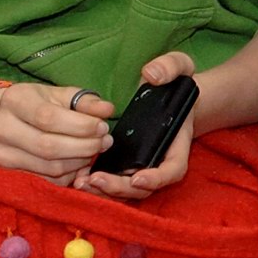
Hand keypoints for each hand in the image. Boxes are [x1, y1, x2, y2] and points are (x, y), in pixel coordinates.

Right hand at [0, 82, 113, 180]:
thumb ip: (84, 101)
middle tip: (104, 142)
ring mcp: (0, 153)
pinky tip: (79, 164)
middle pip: (48, 146)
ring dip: (79, 162)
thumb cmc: (35, 104)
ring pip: (48, 167)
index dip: (80, 126)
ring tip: (94, 151)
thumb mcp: (58, 95)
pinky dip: (68, 175)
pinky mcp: (7, 172)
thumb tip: (107, 110)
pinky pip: (46, 181)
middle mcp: (1, 127)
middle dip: (84, 146)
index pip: (48, 118)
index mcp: (15, 100)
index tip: (102, 127)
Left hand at [78, 52, 196, 201]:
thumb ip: (169, 66)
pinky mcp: (126, 165)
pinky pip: (115, 184)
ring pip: (128, 191)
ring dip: (106, 192)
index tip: (137, 178)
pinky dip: (98, 186)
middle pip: (145, 187)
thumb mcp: (179, 66)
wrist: (167, 91)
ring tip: (81, 182)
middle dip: (120, 188)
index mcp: (177, 141)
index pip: (174, 169)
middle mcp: (160, 158)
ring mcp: (143, 165)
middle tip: (95, 180)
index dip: (157, 178)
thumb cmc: (174, 80)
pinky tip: (78, 179)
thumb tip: (152, 75)